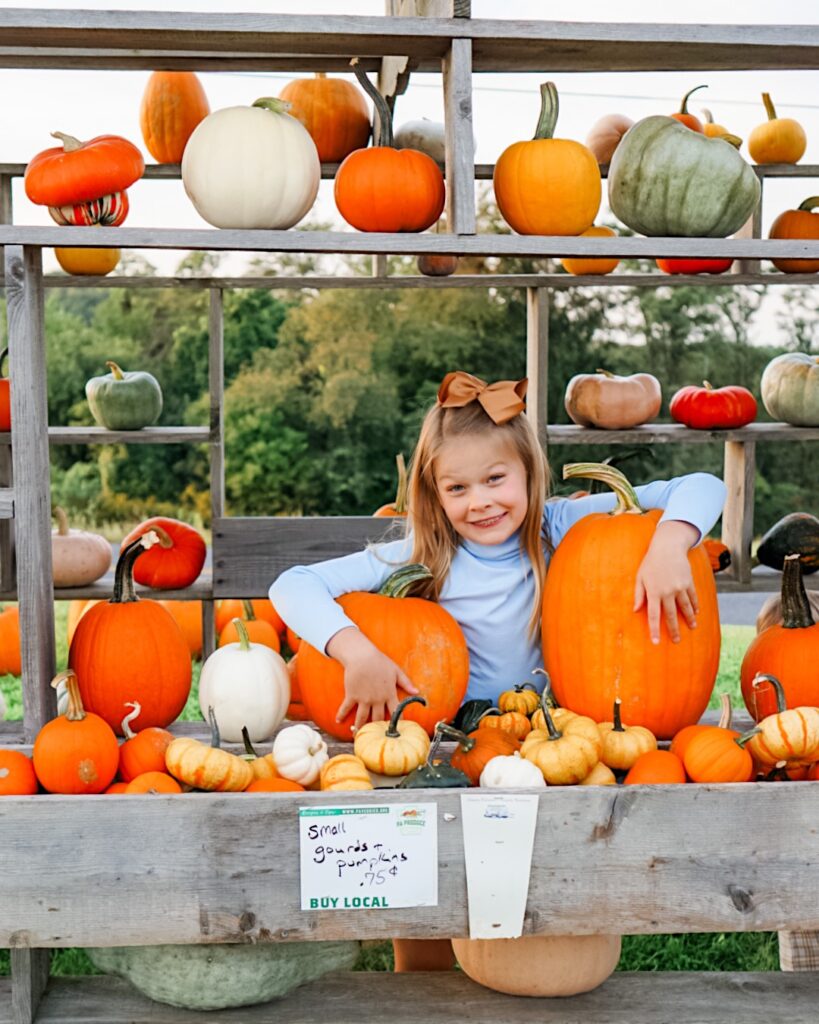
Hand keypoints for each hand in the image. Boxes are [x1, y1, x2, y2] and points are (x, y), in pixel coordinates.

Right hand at [326, 627, 418, 732]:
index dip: (397, 723)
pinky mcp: (352, 695)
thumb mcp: (396, 671)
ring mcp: (364, 698)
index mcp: (389, 694)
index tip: (396, 731)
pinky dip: (341, 715)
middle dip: (377, 729)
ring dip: (359, 728)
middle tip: (375, 738)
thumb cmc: (380, 661)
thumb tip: (417, 693)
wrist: (362, 655)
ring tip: (357, 737)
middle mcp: (377, 699)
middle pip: (378, 719)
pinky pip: (346, 708)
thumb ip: (406, 683)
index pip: (396, 712)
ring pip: (362, 718)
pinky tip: (338, 721)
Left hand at [633, 521, 700, 643]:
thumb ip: (638, 594)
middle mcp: (667, 592)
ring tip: (691, 628)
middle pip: (671, 615)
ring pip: (685, 608)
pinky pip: (693, 597)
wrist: (668, 547)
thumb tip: (635, 610)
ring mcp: (680, 587)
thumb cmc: (650, 562)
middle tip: (677, 641)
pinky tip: (696, 613)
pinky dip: (695, 606)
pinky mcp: (689, 582)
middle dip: (673, 630)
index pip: (653, 615)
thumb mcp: (640, 577)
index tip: (656, 642)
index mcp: (653, 592)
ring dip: (688, 620)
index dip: (654, 629)